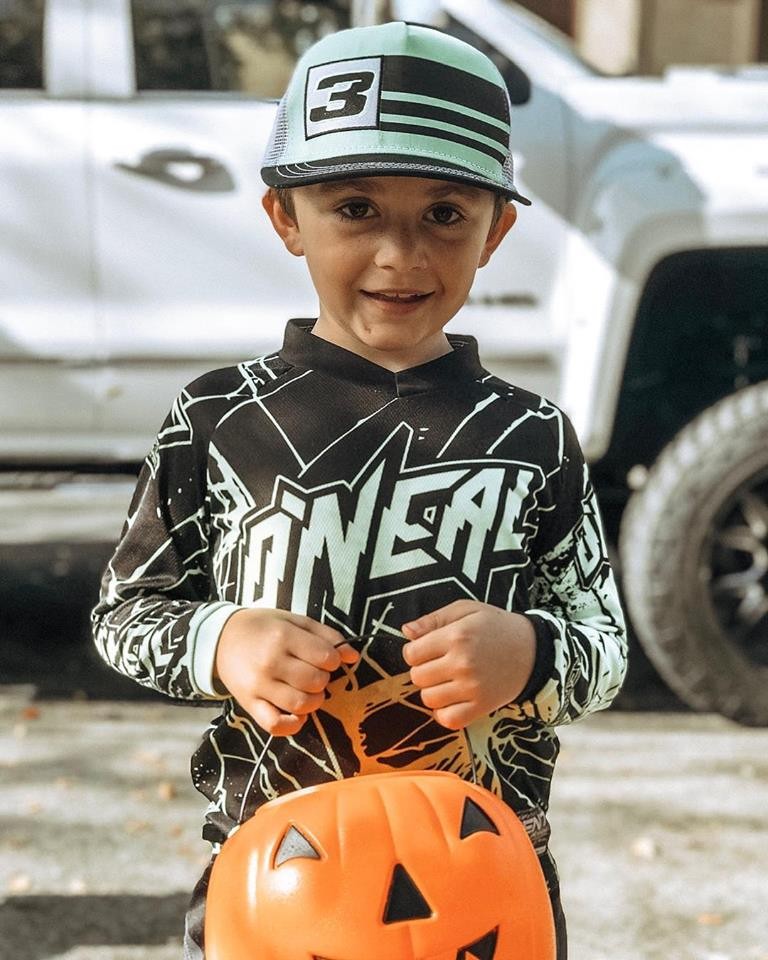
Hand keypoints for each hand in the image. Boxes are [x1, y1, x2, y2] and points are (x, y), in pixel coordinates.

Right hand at [214, 609, 358, 736]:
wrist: (221, 639)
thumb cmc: (263, 627)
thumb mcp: (295, 620)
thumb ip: (326, 635)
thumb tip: (354, 656)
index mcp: (283, 636)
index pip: (326, 657)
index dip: (333, 660)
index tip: (326, 658)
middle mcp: (271, 662)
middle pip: (315, 682)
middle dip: (323, 679)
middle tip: (315, 672)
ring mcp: (259, 686)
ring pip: (301, 705)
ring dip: (314, 701)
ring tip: (308, 690)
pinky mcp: (249, 705)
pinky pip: (275, 725)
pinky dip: (293, 725)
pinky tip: (297, 714)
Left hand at [401, 600, 536, 729]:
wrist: (533, 650)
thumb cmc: (496, 627)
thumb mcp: (466, 610)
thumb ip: (433, 619)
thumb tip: (406, 630)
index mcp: (456, 636)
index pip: (411, 654)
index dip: (415, 651)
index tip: (427, 650)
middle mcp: (462, 663)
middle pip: (418, 677)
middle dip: (423, 670)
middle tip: (440, 664)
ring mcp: (472, 687)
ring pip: (429, 699)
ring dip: (433, 691)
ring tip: (447, 680)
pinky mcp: (482, 706)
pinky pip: (448, 719)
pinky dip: (444, 713)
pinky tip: (451, 700)